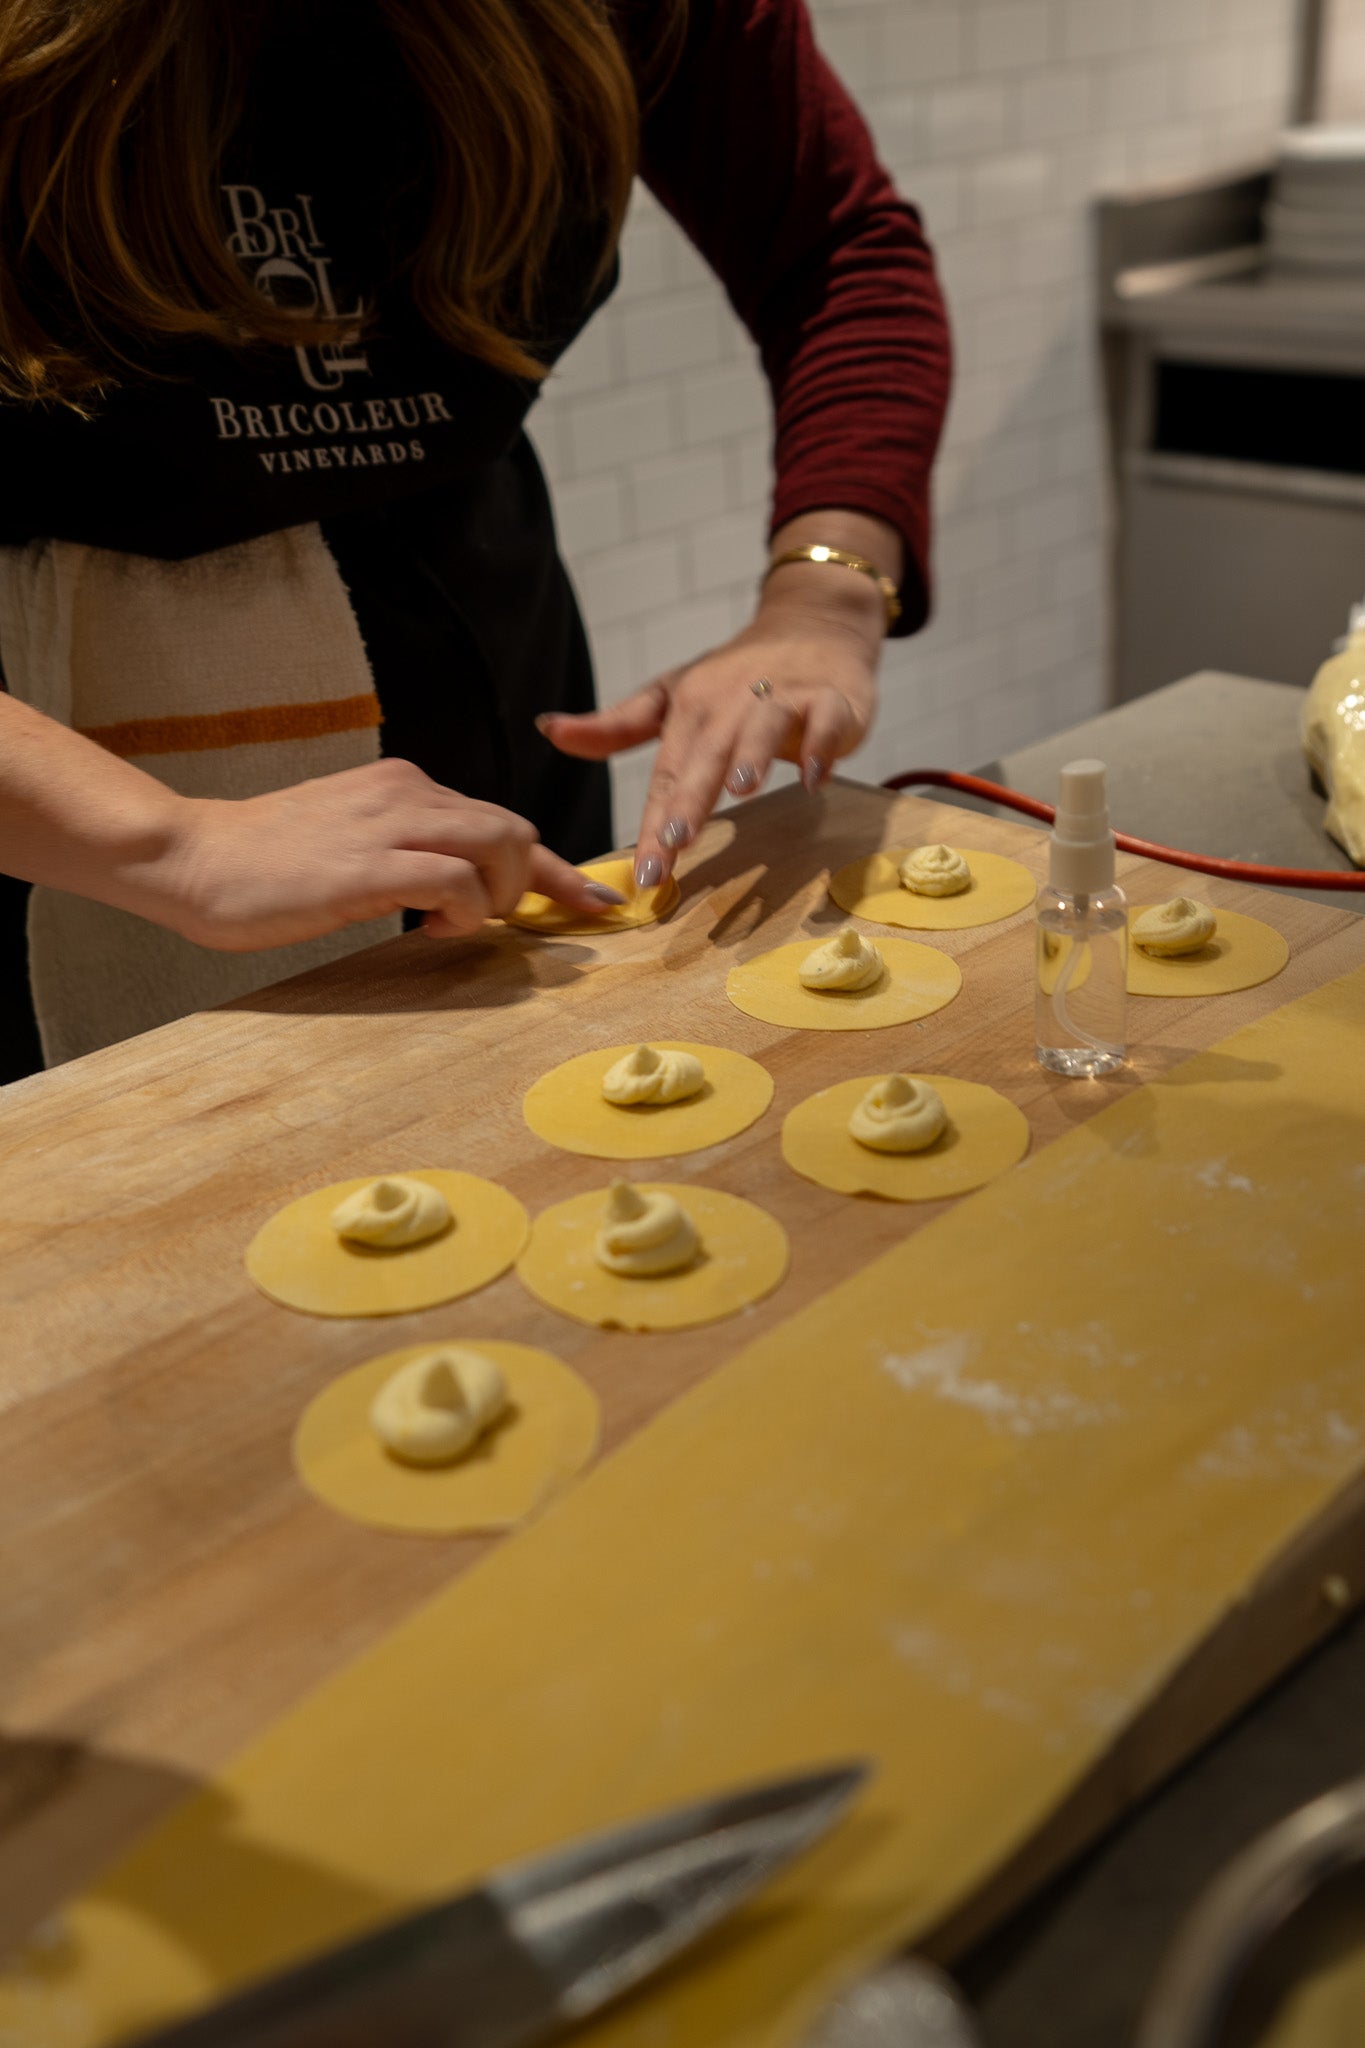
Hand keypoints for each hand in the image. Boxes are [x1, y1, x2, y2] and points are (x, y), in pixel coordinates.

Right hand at [150, 758, 622, 950]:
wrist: (194, 858)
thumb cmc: (269, 866)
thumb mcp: (353, 844)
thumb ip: (408, 854)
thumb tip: (462, 892)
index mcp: (404, 786)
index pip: (502, 820)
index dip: (558, 869)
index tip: (593, 902)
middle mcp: (406, 792)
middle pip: (517, 830)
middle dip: (532, 887)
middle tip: (497, 925)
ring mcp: (387, 823)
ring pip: (500, 845)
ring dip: (499, 898)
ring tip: (456, 923)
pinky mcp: (367, 864)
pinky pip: (454, 879)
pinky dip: (463, 910)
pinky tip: (431, 928)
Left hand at [540, 586, 881, 883]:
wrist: (811, 624)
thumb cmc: (735, 675)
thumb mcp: (673, 697)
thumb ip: (617, 726)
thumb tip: (548, 731)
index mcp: (691, 711)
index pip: (667, 775)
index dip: (653, 824)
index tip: (644, 874)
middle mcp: (732, 705)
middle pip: (707, 755)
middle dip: (690, 800)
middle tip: (673, 844)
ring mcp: (784, 698)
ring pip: (764, 726)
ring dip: (753, 755)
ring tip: (741, 791)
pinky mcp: (831, 699)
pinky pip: (826, 720)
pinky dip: (822, 745)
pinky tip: (816, 777)